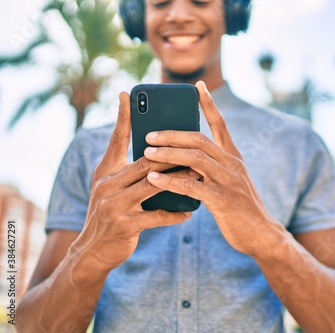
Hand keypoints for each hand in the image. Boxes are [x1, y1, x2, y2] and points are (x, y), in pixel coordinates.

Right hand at [72, 92, 194, 272]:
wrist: (92, 251)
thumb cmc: (109, 214)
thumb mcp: (111, 187)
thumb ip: (127, 168)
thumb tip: (155, 150)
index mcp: (106, 171)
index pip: (116, 139)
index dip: (123, 117)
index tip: (127, 94)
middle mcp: (107, 184)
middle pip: (145, 161)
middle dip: (172, 154)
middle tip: (196, 146)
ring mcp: (114, 205)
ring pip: (153, 185)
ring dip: (179, 180)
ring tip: (199, 176)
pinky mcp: (124, 225)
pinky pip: (157, 216)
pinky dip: (175, 213)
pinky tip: (190, 212)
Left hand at [145, 81, 283, 256]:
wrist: (262, 234)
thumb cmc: (241, 208)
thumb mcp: (231, 182)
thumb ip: (213, 169)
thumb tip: (186, 161)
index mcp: (234, 157)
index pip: (221, 124)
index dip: (209, 104)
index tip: (198, 86)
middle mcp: (232, 164)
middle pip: (200, 139)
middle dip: (172, 133)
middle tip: (149, 133)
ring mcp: (229, 181)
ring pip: (195, 158)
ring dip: (168, 153)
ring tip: (146, 151)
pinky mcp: (223, 200)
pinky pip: (192, 185)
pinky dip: (171, 180)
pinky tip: (154, 179)